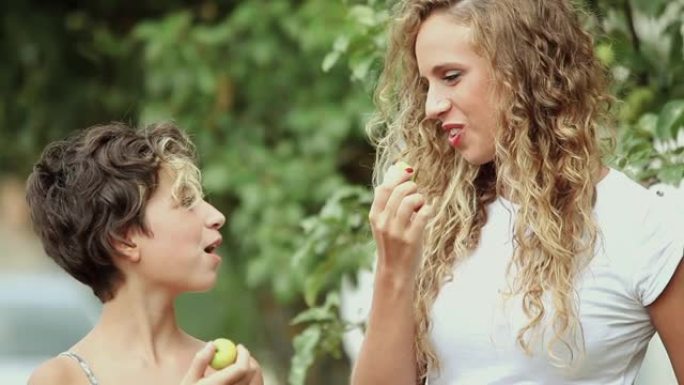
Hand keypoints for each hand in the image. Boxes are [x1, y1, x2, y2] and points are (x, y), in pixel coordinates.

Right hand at [181, 343, 263, 384]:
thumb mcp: (190, 379)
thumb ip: (200, 361)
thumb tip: (212, 344)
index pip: (241, 368)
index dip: (243, 354)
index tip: (238, 346)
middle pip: (252, 374)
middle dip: (247, 359)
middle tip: (239, 353)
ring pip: (255, 380)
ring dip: (250, 369)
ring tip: (235, 365)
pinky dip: (250, 380)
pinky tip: (237, 377)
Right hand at [368, 162, 431, 280]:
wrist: (394, 272)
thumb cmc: (392, 244)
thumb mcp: (383, 223)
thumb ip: (388, 202)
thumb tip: (396, 171)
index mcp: (375, 216)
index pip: (384, 188)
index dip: (397, 177)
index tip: (408, 173)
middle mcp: (384, 222)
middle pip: (399, 191)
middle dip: (412, 188)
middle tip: (417, 196)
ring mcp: (397, 231)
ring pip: (411, 201)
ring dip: (420, 199)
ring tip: (421, 207)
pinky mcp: (411, 239)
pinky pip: (424, 214)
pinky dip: (428, 209)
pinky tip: (427, 214)